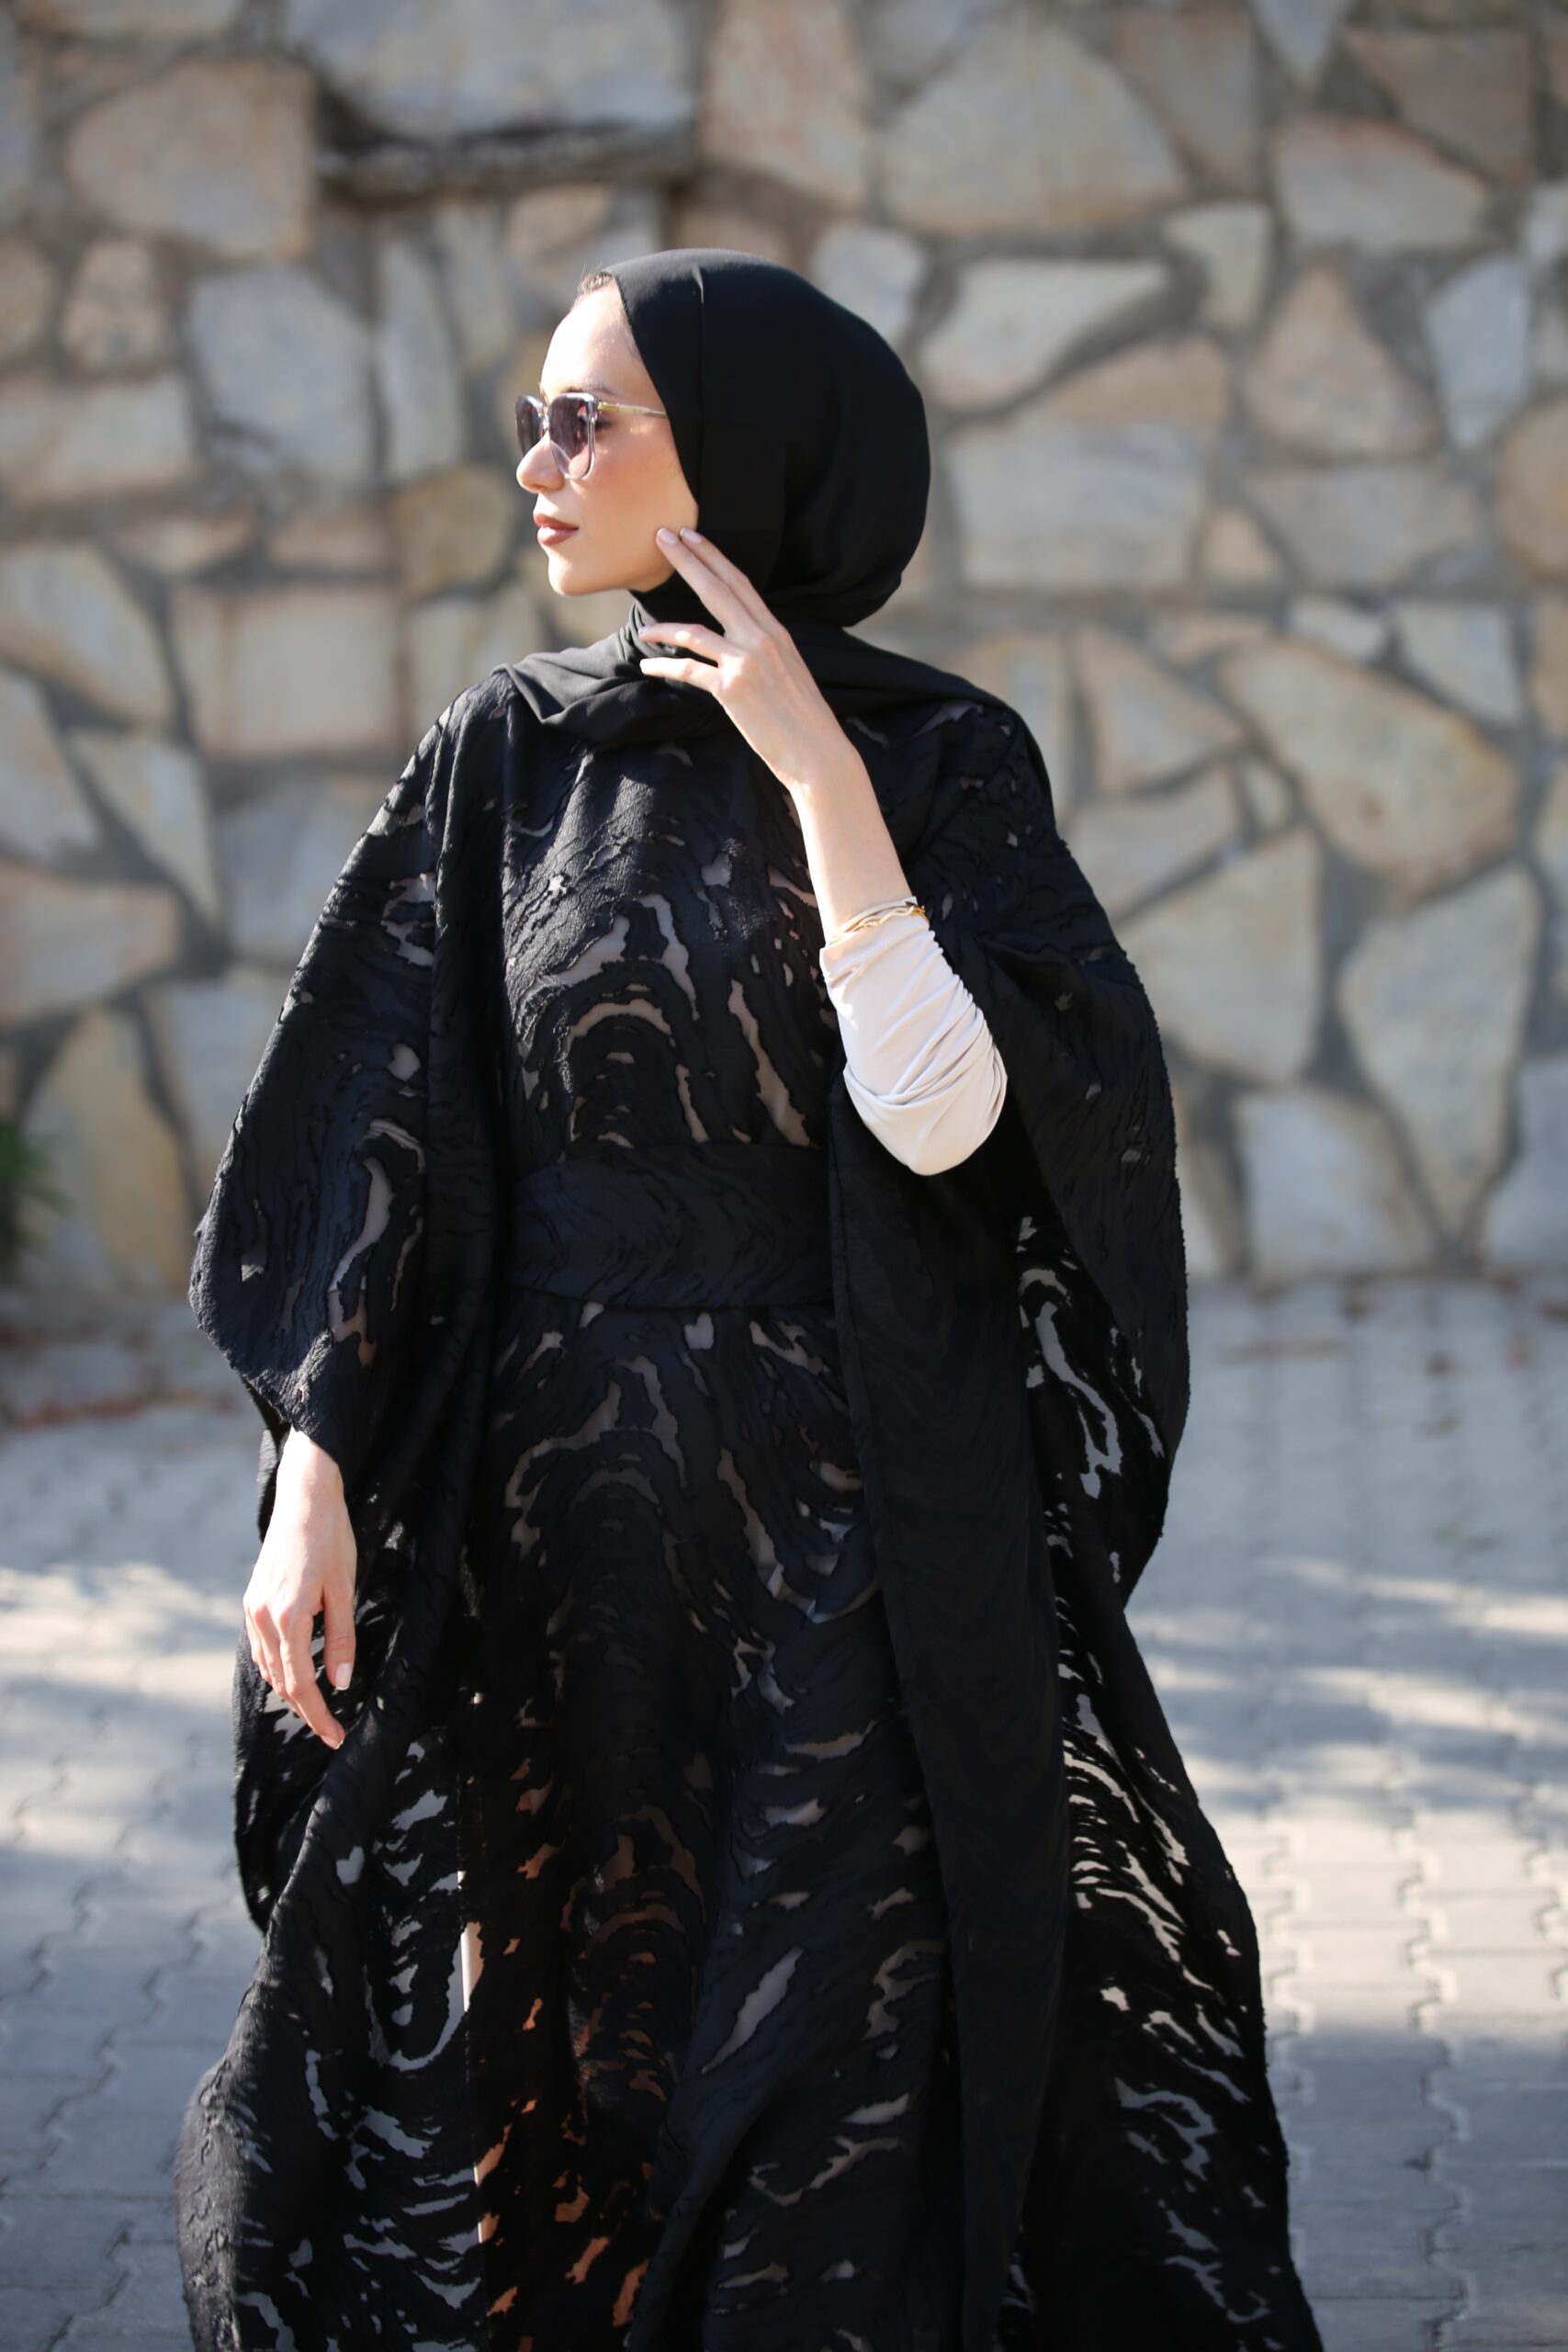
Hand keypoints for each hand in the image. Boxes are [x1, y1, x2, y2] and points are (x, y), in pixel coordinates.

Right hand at [243, 1430, 355, 1748]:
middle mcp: (261, 1617)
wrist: (303, 1499)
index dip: (318, 1716)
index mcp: (286, 1617)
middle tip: (330, 1730)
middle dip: (305, 1709)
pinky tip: (295, 1673)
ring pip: (268, 1667)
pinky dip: (278, 1667)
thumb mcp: (344, 1591)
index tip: (334, 1738)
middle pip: (280, 1681)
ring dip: (290, 1690)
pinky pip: (261, 1647)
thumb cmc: (331, 1540)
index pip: (300, 1684)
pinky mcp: (251, 1600)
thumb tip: (339, 1685)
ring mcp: (251, 1608)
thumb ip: (341, 1640)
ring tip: (317, 1708)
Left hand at [636, 526, 862, 800]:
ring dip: (663, 628)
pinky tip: (648, 668)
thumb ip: (765, 651)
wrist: (817, 753)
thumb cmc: (804, 719)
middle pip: (716, 590)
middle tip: (661, 536)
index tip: (691, 536)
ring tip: (642, 629)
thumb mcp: (790, 671)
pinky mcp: (732, 689)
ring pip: (694, 631)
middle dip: (686, 560)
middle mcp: (761, 639)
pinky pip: (688, 671)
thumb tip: (741, 644)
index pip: (740, 583)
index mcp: (777, 632)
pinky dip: (665, 668)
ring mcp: (746, 662)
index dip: (712, 556)